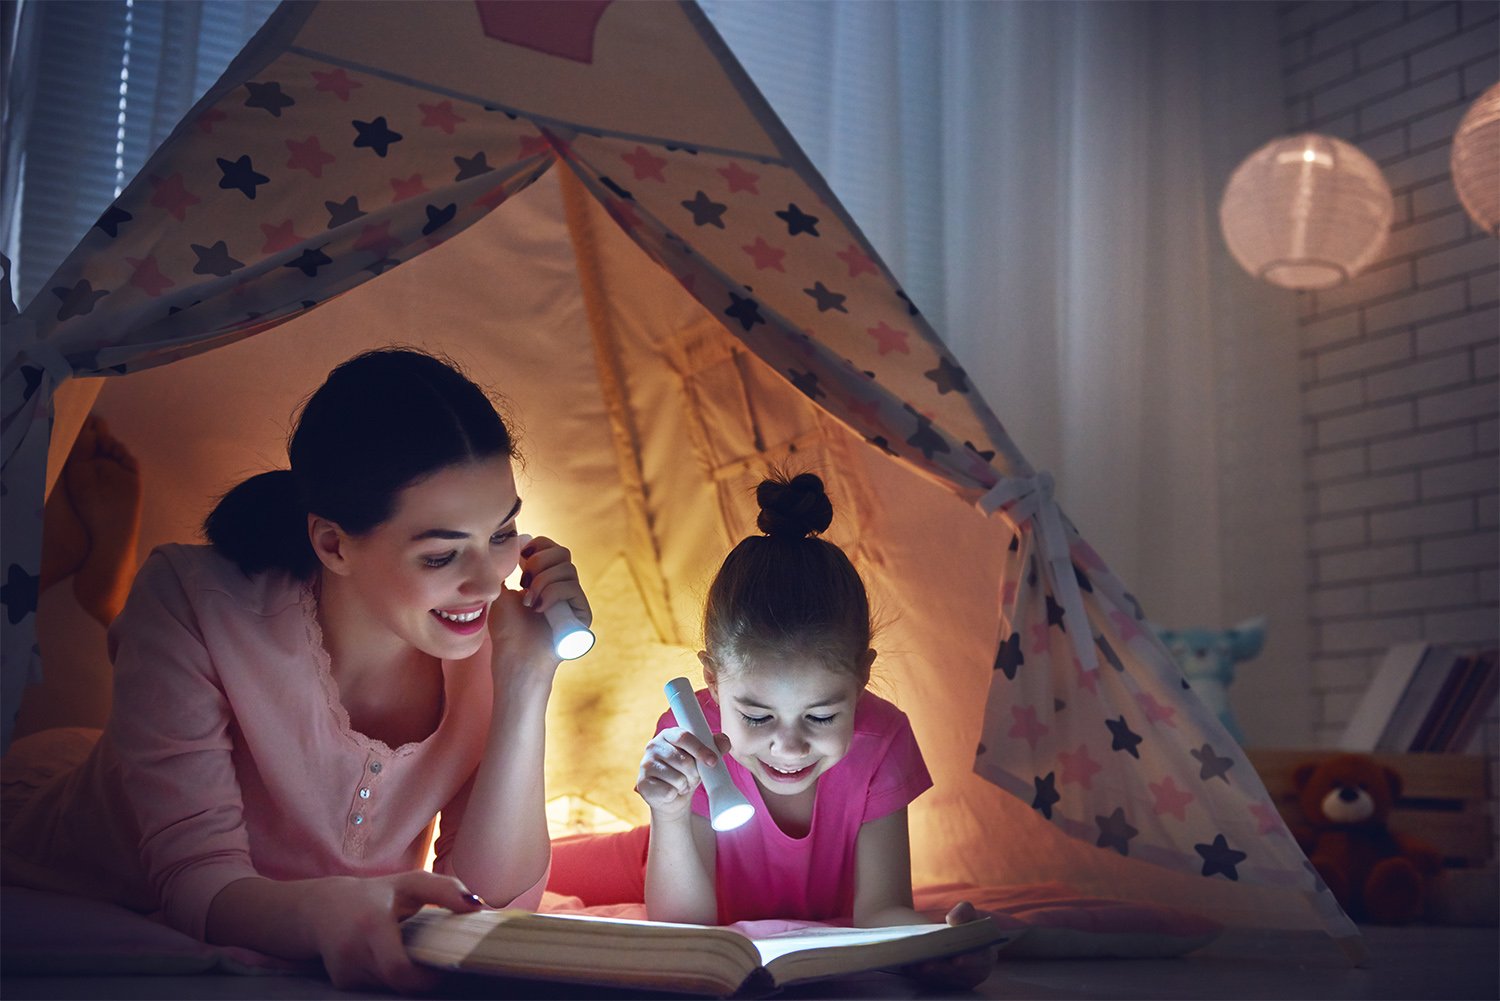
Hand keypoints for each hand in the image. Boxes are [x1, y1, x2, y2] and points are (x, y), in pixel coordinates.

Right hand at [304, 870, 483, 993]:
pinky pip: (375, 987)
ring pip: (387, 987)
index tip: (445, 968)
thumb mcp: (410, 883)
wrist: (321, 908)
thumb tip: (478, 906)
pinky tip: (388, 959)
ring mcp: (343, 970)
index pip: (399, 970)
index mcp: (370, 924)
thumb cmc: (377, 894)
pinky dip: (388, 978)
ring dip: (404, 978)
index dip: (425, 979)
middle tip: (435, 967)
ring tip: (409, 955)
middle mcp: (352, 951)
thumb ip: (445, 890)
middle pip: (395, 983)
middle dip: (419, 980)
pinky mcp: (341, 982)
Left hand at [487, 535, 589, 678]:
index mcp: (547, 579)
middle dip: (539, 561)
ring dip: (543, 581)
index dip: (539, 546)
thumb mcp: (502, 590)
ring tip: (530, 602)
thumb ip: (510, 565)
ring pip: (567, 569)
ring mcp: (574, 600)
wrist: (515, 657)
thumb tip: (522, 536)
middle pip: (563, 553)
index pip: (553, 548)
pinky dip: (553, 594)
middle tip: (524, 582)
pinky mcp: (583, 614)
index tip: (520, 557)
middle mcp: (564, 587)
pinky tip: (540, 609)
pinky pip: (572, 588)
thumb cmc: (507, 629)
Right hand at [635, 727, 730, 821]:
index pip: (684, 737)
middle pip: (683, 760)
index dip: (700, 749)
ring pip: (677, 778)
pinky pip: (667, 791)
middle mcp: (654, 746)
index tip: (713, 762)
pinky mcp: (642, 783)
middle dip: (694, 773)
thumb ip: (715, 747)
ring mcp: (646, 764)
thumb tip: (724, 741)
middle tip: (694, 777)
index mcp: (669, 734)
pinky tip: (671, 792)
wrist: (672, 796)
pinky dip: (674, 795)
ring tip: (681, 784)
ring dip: (685, 785)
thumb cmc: (688, 771)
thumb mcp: (702, 758)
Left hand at [901, 902, 994, 990]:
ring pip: (942, 981)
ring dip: (927, 975)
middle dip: (941, 970)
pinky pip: (931, 982)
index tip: (956, 959)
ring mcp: (957, 981)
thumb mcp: (969, 914)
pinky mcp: (942, 983)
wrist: (956, 935)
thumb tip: (952, 919)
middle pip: (957, 975)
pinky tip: (907, 966)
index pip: (980, 962)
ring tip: (912, 965)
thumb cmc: (966, 923)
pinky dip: (919, 976)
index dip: (969, 962)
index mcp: (986, 957)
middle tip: (925, 965)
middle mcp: (973, 974)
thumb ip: (965, 912)